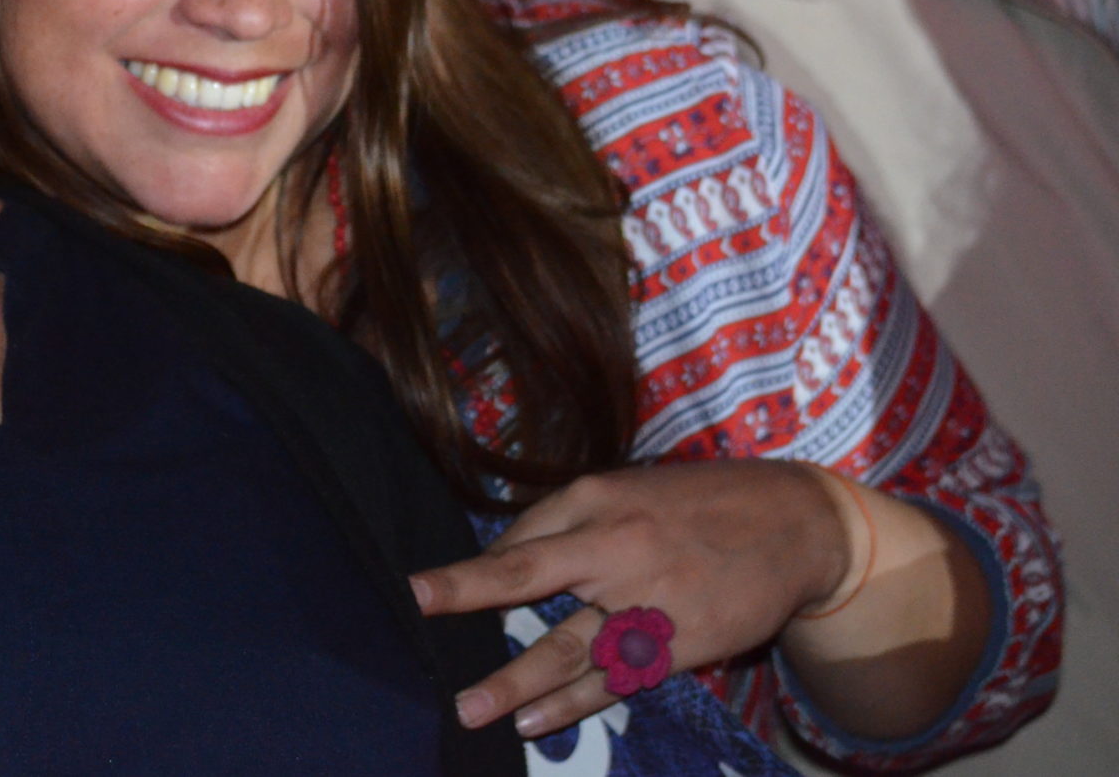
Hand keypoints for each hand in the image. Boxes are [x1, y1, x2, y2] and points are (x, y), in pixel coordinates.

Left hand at [410, 461, 857, 737]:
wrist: (797, 524)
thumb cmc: (700, 506)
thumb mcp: (631, 491)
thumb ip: (575, 525)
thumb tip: (512, 558)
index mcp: (596, 498)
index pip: (519, 538)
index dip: (473, 571)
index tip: (422, 591)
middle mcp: (614, 544)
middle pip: (526, 572)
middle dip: (467, 592)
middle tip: (417, 607)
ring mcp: (647, 597)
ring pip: (567, 646)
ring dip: (515, 682)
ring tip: (470, 707)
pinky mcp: (679, 643)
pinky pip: (614, 680)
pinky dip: (573, 703)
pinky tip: (537, 723)